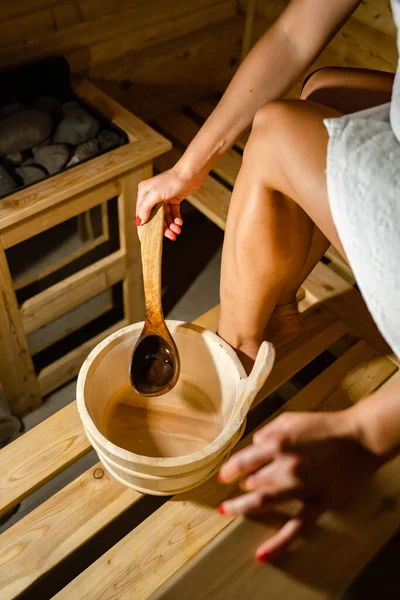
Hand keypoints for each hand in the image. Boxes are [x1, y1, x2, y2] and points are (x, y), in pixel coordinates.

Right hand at [136, 164, 204, 240]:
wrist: (190, 174)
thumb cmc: (172, 180)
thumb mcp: (155, 194)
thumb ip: (145, 208)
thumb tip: (139, 221)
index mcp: (144, 193)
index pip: (141, 213)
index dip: (144, 225)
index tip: (148, 238)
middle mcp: (152, 196)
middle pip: (155, 217)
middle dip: (163, 228)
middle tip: (170, 236)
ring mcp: (163, 198)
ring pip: (165, 217)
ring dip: (171, 225)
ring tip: (177, 231)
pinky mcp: (173, 200)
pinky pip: (173, 213)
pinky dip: (176, 219)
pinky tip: (179, 223)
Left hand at [218, 410, 382, 560]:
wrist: (360, 439)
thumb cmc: (324, 426)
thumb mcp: (289, 419)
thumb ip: (267, 432)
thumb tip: (253, 447)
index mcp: (278, 443)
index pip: (242, 461)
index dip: (229, 469)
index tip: (223, 476)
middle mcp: (286, 466)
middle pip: (252, 482)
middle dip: (244, 483)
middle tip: (243, 485)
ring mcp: (301, 487)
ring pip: (263, 502)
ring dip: (243, 507)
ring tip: (228, 510)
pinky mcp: (318, 503)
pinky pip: (296, 527)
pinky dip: (278, 543)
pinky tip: (261, 554)